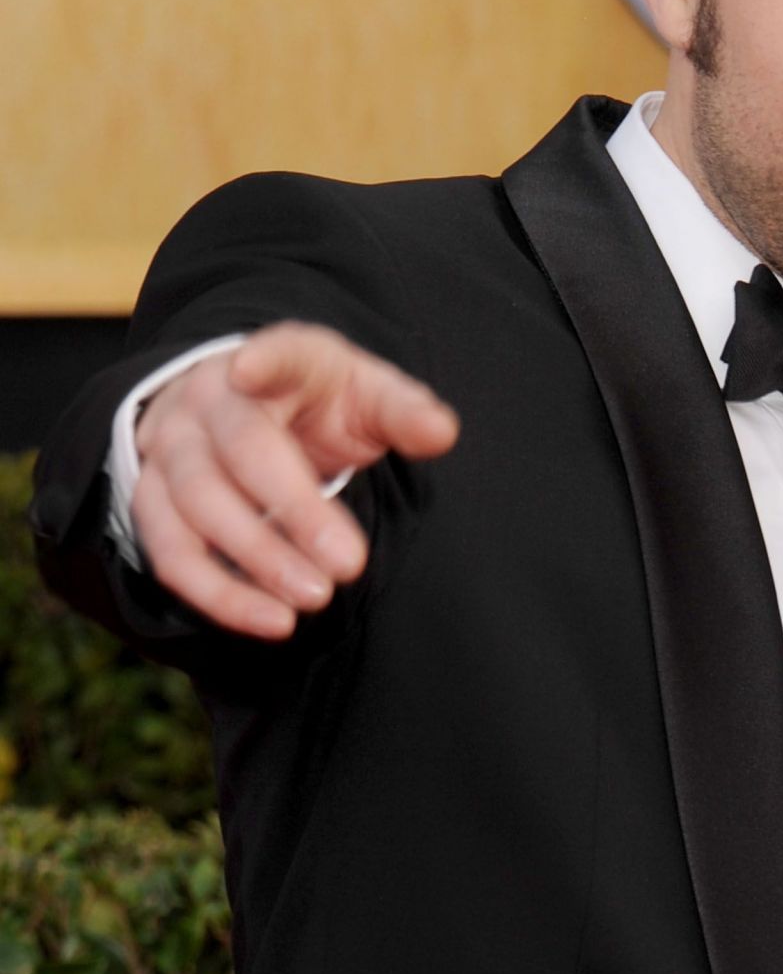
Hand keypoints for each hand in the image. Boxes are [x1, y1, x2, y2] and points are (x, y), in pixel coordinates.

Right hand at [131, 322, 458, 637]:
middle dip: (294, 513)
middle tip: (348, 567)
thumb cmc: (322, 403)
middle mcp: (210, 398)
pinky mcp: (151, 498)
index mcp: (277, 359)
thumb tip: (441, 432)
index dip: (263, 360)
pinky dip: (217, 593)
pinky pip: (171, 551)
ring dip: (254, 560)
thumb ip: (405, 412)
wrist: (252, 407)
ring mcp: (171, 447)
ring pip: (195, 504)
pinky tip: (270, 621)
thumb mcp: (370, 395)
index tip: (251, 369)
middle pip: (241, 452)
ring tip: (313, 600)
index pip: (273, 352)